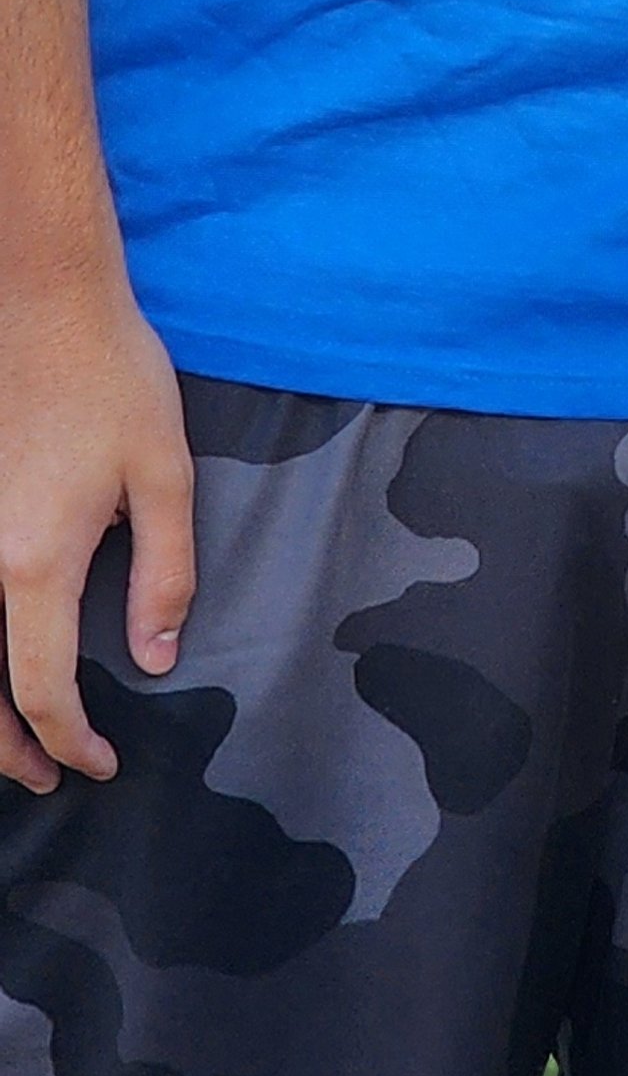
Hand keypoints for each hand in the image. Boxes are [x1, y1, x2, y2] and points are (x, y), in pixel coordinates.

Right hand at [0, 264, 194, 792]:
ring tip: (13, 740)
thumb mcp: (164, 474)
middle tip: (47, 777)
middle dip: (9, 747)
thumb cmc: (112, 377)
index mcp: (36, 561)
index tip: (100, 764)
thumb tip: (154, 659)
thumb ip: (164, 576)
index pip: (42, 689)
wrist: (43, 298)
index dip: (69, 742)